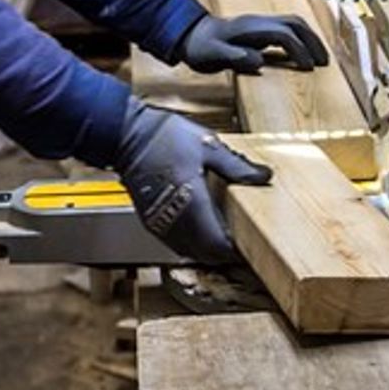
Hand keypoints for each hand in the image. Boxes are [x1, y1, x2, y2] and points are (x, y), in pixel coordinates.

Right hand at [111, 101, 272, 263]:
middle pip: (205, 254)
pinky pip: (174, 243)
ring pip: (189, 252)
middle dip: (224, 253)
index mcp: (191, 202)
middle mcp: (174, 219)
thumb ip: (236, 166)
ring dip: (207, 250)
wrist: (125, 135)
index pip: (217, 245)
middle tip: (242, 244)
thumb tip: (263, 176)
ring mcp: (159, 222)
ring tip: (223, 237)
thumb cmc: (162, 136)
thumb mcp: (207, 145)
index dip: (236, 251)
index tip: (251, 246)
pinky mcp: (149, 220)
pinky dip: (191, 243)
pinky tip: (200, 229)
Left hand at [175, 13, 328, 74]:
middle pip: (295, 24)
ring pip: (293, 24)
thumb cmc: (199, 47)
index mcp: (250, 28)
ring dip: (310, 39)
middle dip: (313, 41)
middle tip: (325, 63)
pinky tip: (302, 56)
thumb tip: (259, 61)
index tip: (308, 68)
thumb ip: (233, 57)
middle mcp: (259, 22)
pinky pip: (287, 30)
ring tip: (320, 59)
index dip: (299, 50)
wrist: (188, 35)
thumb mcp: (211, 55)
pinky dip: (300, 40)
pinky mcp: (259, 30)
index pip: (284, 35)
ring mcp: (259, 24)